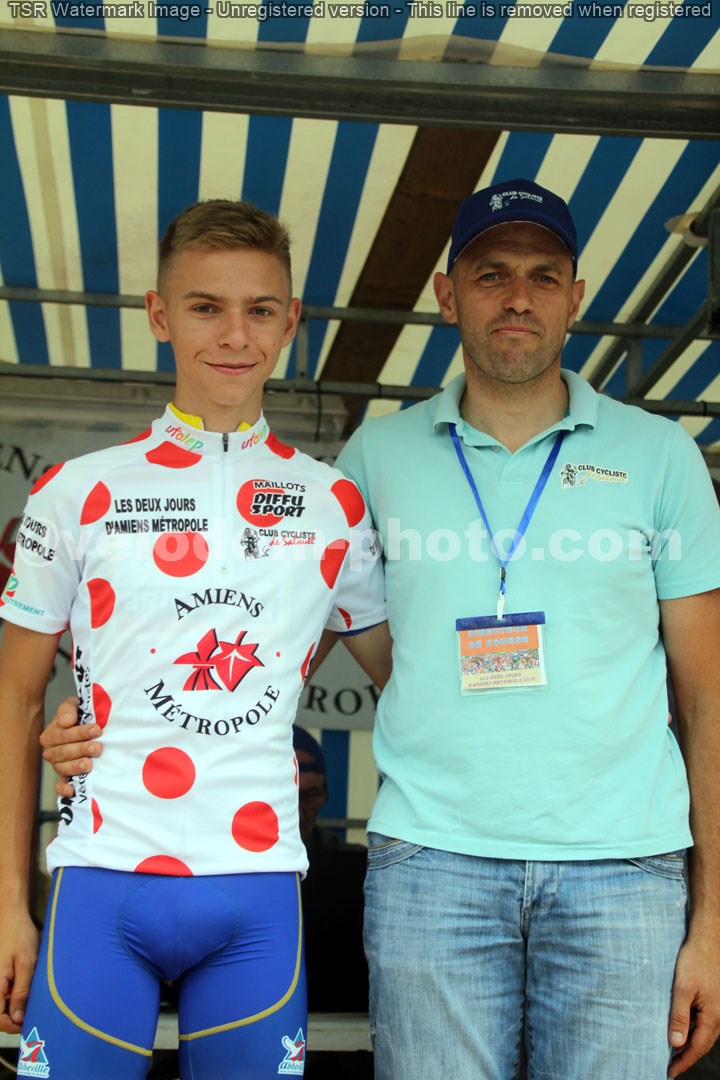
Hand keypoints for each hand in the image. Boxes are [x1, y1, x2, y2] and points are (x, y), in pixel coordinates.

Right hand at [0, 907, 38, 1033]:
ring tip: (31, 1005)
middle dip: (13, 1020)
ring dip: (13, 1010)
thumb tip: (17, 1019)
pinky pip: (2, 995)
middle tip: (33, 1016)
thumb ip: (21, 992)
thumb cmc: (20, 936)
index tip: (29, 1025)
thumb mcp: (26, 964)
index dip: (12, 1026)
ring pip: (0, 1006)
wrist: (11, 916)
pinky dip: (12, 999)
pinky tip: (26, 994)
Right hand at [40, 696, 102, 797]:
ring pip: (63, 768)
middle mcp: (51, 751)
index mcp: (51, 734)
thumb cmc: (80, 715)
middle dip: (81, 749)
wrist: (90, 727)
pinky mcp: (65, 778)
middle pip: (63, 752)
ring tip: (89, 764)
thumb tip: (66, 721)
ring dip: (76, 766)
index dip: (80, 732)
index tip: (97, 729)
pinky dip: (64, 789)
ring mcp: (58, 765)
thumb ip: (68, 709)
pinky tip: (71, 790)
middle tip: (97, 747)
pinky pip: (60, 785)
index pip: (63, 734)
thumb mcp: (74, 705)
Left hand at [667, 935, 719, 1075]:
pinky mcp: (716, 1000)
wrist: (709, 939)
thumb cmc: (695, 960)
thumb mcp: (682, 987)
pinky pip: (706, 1021)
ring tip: (674, 1051)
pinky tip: (683, 1027)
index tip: (670, 1072)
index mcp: (713, 1016)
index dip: (683, 1062)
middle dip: (687, 1056)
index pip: (697, 1048)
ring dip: (691, 1043)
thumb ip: (679, 1016)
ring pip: (705, 1033)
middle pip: (703, 1044)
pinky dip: (695, 1029)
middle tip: (670, 1066)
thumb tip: (675, 1042)